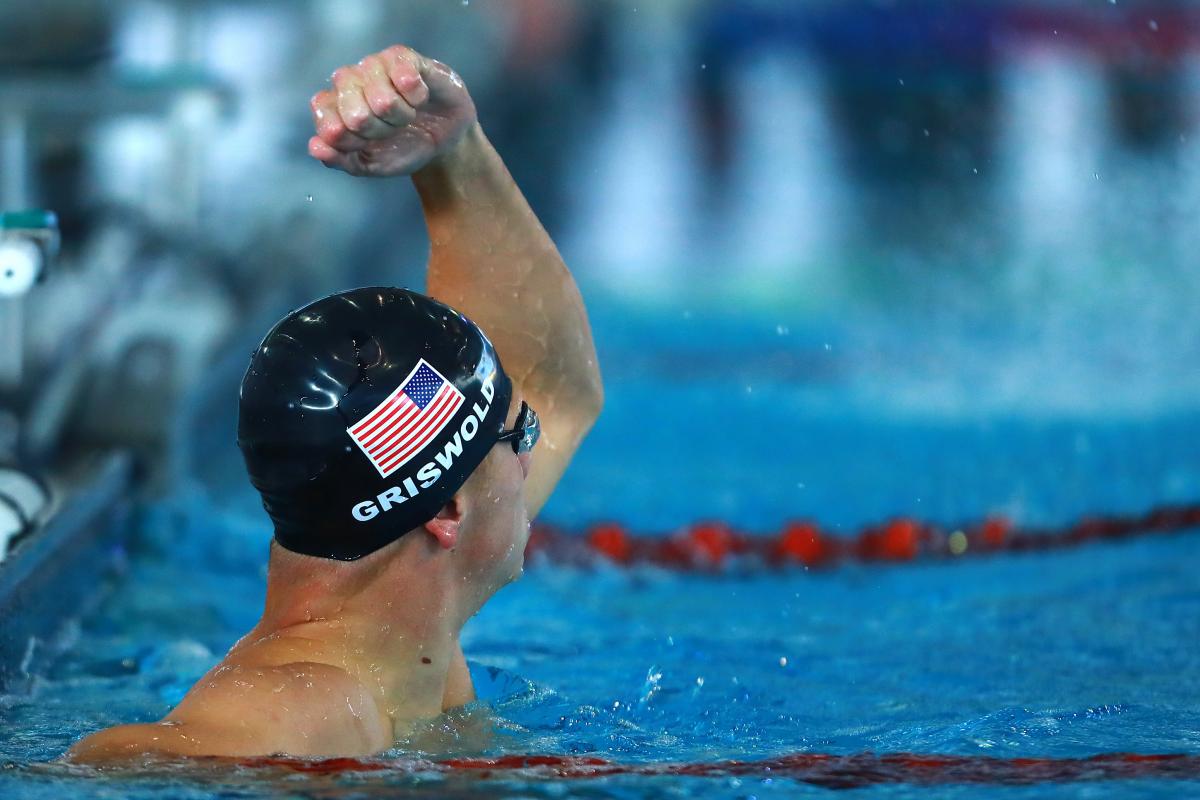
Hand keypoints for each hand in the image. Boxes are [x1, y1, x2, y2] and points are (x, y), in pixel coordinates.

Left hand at [308, 45, 476, 176]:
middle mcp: (348, 81)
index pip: (330, 127)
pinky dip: (418, 97)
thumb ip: (338, 159)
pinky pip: (406, 79)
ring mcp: (373, 65)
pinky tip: (419, 97)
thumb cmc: (401, 147)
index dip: (353, 143)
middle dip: (381, 132)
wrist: (441, 141)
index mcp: (333, 106)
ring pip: (384, 100)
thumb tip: (315, 146)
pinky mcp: (401, 56)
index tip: (367, 145)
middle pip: (357, 116)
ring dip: (403, 116)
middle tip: (391, 129)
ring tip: (408, 114)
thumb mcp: (368, 164)